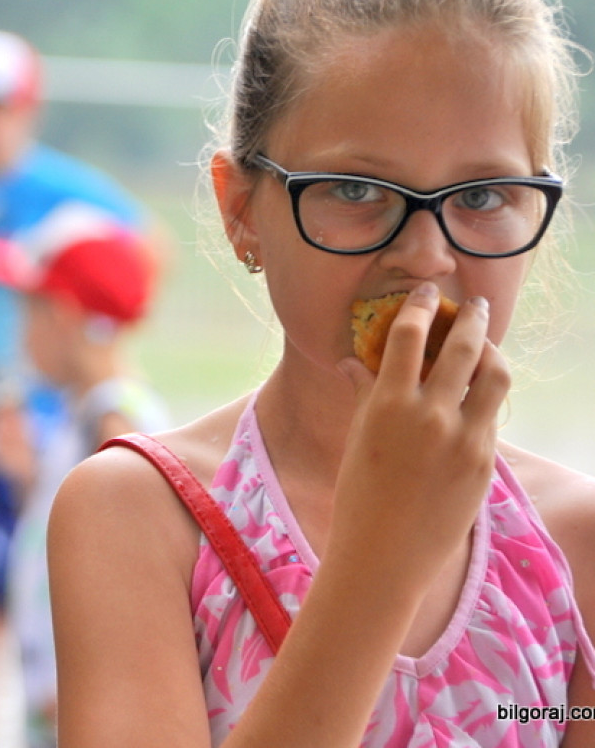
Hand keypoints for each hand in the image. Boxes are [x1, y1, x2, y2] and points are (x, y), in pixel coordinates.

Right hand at [331, 282, 509, 591]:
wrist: (384, 555)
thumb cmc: (358, 496)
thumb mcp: (357, 438)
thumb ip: (363, 393)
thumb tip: (352, 361)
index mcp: (389, 405)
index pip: (410, 336)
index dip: (419, 307)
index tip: (426, 295)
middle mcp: (431, 415)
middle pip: (465, 346)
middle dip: (472, 318)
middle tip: (474, 305)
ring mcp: (465, 439)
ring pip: (496, 375)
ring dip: (493, 352)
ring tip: (487, 347)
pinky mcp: (485, 461)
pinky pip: (492, 415)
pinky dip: (485, 398)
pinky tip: (476, 397)